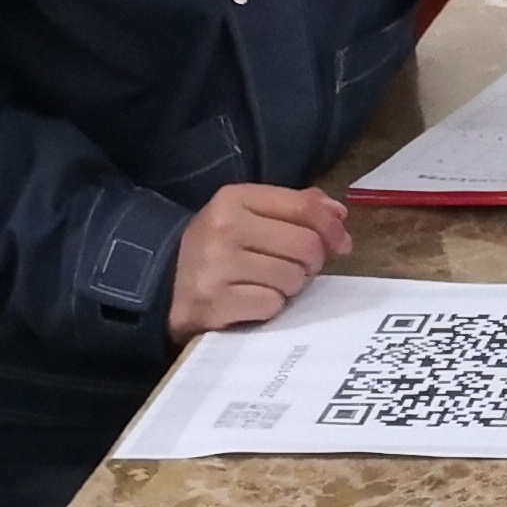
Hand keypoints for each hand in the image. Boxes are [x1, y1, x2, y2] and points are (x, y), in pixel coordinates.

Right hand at [167, 180, 350, 336]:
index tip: (342, 244)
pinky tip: (250, 302)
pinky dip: (269, 308)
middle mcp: (223, 228)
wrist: (165, 288)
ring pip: (292, 278)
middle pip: (306, 246)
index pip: (305, 208)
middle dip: (309, 263)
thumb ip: (295, 209)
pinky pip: (272, 305)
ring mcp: (216, 266)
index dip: (332, 228)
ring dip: (289, 288)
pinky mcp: (214, 303)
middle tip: (294, 269)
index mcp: (233, 199)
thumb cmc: (219, 250)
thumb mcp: (248, 216)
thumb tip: (339, 213)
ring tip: (266, 284)